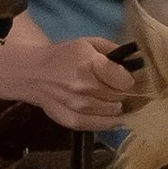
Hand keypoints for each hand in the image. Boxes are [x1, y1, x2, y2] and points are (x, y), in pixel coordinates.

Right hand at [9, 37, 139, 131]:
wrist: (32, 74)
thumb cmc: (62, 56)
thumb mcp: (88, 43)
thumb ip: (112, 50)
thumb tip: (135, 59)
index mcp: (89, 64)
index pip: (124, 80)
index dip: (128, 79)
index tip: (125, 77)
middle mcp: (85, 87)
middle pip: (120, 96)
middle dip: (123, 92)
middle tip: (118, 88)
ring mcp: (78, 106)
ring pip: (113, 111)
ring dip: (116, 106)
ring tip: (111, 99)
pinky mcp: (72, 121)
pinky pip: (100, 125)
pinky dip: (109, 121)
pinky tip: (112, 116)